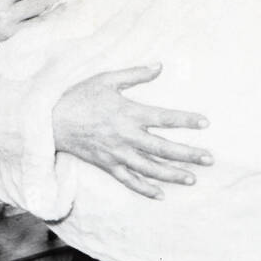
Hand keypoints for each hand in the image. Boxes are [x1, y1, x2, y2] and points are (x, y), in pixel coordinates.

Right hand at [52, 64, 212, 199]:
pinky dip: (145, 189)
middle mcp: (126, 137)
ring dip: (172, 175)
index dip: (186, 121)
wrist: (50, 121)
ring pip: (150, 168)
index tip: (205, 123)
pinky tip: (160, 194)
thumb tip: (160, 66)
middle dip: (188, 155)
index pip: (164, 118)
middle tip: (209, 159)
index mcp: (128, 113)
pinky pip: (129, 181)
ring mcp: (117, 154)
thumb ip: (135, 74)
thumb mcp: (106, 79)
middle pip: (163, 149)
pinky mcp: (107, 165)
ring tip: (192, 178)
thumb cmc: (80, 97)